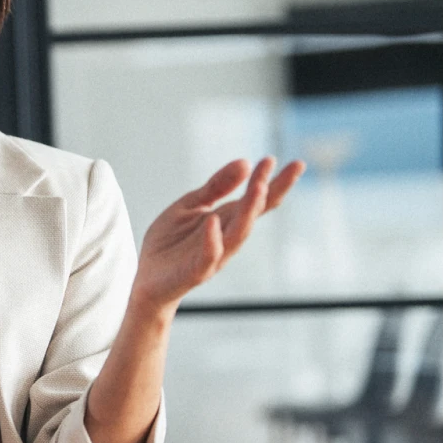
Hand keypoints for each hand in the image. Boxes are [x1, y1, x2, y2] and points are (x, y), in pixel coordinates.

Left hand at [132, 156, 304, 314]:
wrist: (147, 280)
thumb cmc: (171, 242)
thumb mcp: (190, 205)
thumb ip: (215, 187)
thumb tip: (245, 162)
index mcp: (227, 219)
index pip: (257, 199)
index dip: (276, 182)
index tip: (296, 164)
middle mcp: (226, 236)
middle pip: (253, 213)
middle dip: (269, 191)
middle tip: (284, 168)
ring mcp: (213, 255)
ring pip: (237, 234)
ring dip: (248, 211)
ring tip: (258, 186)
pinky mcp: (194, 271)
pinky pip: (207, 257)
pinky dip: (212, 241)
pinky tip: (213, 221)